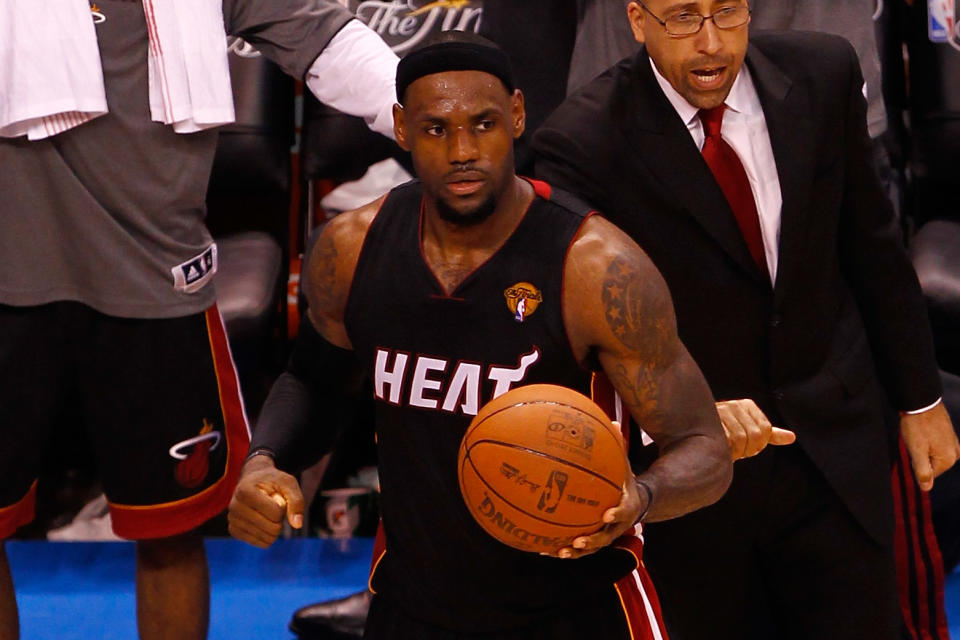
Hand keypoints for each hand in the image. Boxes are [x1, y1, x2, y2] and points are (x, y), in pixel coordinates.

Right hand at [228, 454, 304, 547]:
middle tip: (273, 506)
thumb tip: (297, 525)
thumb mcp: (288, 483)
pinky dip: (268, 535)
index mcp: (245, 491)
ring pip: (267, 538)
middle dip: (280, 519)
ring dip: (275, 527)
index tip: (275, 496)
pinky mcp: (234, 531)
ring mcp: (232, 520)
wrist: (254, 481)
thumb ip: (296, 501)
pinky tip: (262, 521)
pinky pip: (261, 544)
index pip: (276, 512)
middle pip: (272, 528)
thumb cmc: (273, 481)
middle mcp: (234, 507)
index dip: (283, 506)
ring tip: (267, 512)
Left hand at [555, 422, 643, 558]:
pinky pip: (578, 548)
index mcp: (626, 506)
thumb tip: (614, 421)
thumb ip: (619, 447)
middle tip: (578, 541)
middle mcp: (617, 526)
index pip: (623, 512)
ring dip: (575, 552)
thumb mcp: (625, 465)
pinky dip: (562, 548)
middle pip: (605, 538)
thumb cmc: (624, 481)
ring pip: (591, 548)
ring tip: (558, 552)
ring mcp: (606, 536)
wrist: (636, 504)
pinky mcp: (594, 540)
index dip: (616, 515)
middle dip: (591, 542)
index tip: (606, 515)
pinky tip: (542, 548)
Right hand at [716, 399, 795, 459]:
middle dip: (747, 450)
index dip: (758, 445)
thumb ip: (768, 435)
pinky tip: (718, 447)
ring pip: (740, 439)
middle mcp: (734, 405)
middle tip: (735, 451)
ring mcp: (721, 411)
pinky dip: (724, 449)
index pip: (765, 430)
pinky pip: (725, 441)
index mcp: (746, 405)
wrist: (694, 436)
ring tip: (726, 450)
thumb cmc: (724, 435)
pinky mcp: (709, 421)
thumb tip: (792, 438)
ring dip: (735, 452)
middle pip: (755, 435)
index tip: (746, 447)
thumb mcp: (748, 433)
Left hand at [900, 402, 959, 490]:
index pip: (928, 475)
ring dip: (922, 448)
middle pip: (931, 465)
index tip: (913, 450)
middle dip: (920, 456)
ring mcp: (953, 443)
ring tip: (918, 435)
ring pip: (932, 455)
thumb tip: (926, 489)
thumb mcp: (916, 451)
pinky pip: (935, 445)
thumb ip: (922, 471)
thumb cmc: (917, 426)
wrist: (921, 402)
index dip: (915, 464)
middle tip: (915, 441)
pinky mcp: (949, 434)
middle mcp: (955, 453)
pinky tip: (922, 432)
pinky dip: (926, 441)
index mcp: (949, 460)